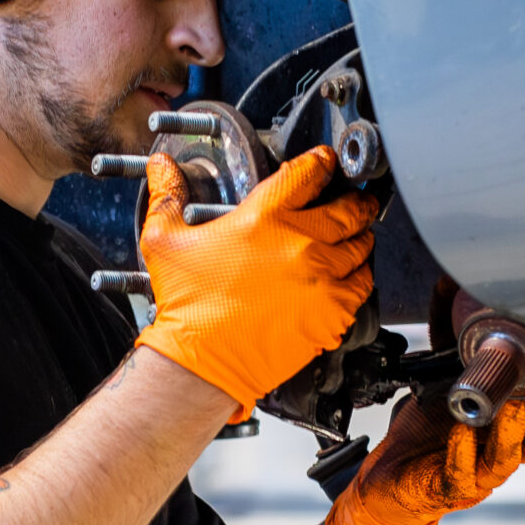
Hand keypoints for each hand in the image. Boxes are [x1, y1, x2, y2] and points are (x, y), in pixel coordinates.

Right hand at [135, 146, 376, 420]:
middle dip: (356, 200)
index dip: (322, 161)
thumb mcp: (164, 240)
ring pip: (362, 245)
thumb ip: (167, 194)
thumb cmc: (187, 305)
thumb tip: (161, 164)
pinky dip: (359, 277)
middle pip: (350, 208)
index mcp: (265, 216)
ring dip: (358, 239)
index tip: (327, 162)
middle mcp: (301, 241)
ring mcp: (322, 277)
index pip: (310, 171)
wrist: (201, 363)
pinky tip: (349, 276)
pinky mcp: (333, 311)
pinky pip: (363, 285)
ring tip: (352, 239)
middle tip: (356, 200)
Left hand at [324, 375, 524, 524]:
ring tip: (510, 409)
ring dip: (510, 435)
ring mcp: (475, 478)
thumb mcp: (450, 391)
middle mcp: (497, 458)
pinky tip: (461, 432)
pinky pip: (461, 477)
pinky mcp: (446, 491)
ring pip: (505, 462)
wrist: (387, 480)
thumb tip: (492, 327)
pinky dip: (462, 454)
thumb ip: (475, 365)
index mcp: (505, 434)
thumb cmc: (423, 435)